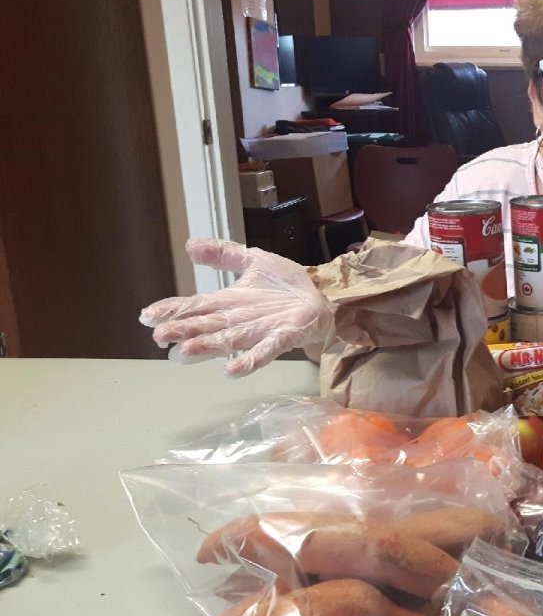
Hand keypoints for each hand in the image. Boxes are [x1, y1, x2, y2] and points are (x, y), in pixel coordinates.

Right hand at [139, 238, 333, 377]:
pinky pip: (263, 352)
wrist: (321, 296)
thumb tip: (190, 245)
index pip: (195, 306)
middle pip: (206, 326)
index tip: (147, 316)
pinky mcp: (281, 338)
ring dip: (206, 348)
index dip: (172, 311)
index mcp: (228, 301)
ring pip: (227, 341)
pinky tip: (231, 371)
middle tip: (159, 337)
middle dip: (183, 332)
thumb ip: (224, 254)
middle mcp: (238, 319)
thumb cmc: (286, 285)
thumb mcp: (254, 260)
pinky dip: (248, 361)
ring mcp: (259, 331)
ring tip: (184, 353)